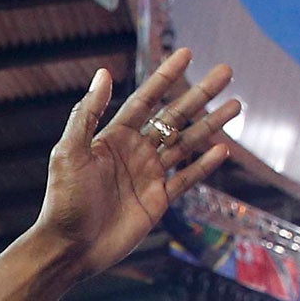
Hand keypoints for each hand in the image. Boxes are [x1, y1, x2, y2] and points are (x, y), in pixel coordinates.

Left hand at [34, 49, 238, 279]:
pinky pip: (186, 178)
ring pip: (186, 143)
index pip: (145, 100)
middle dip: (200, 93)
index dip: (165, 76)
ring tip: (236, 104)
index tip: (187, 53)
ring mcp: (148, 176)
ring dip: (211, 124)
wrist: (69, 247)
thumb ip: (87, 114)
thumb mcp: (69, 153)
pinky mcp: (157, 201)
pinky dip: (204, 164)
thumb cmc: (63, 201)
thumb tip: (103, 73)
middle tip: (226, 70)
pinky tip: (223, 148)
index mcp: (112, 138)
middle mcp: (133, 153)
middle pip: (174, 116)